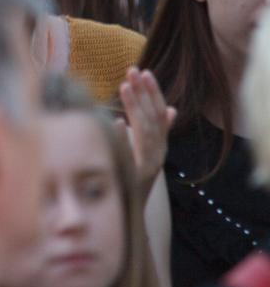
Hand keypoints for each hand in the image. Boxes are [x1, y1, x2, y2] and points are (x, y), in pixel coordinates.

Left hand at [116, 67, 175, 190]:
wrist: (129, 215)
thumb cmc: (135, 179)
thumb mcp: (148, 153)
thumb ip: (158, 131)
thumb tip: (171, 108)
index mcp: (160, 148)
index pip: (160, 115)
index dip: (154, 93)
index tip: (144, 72)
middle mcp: (157, 156)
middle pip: (153, 120)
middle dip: (143, 94)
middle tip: (132, 71)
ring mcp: (146, 168)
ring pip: (145, 134)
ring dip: (135, 108)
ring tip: (123, 87)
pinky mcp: (133, 178)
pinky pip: (130, 156)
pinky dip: (125, 138)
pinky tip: (116, 121)